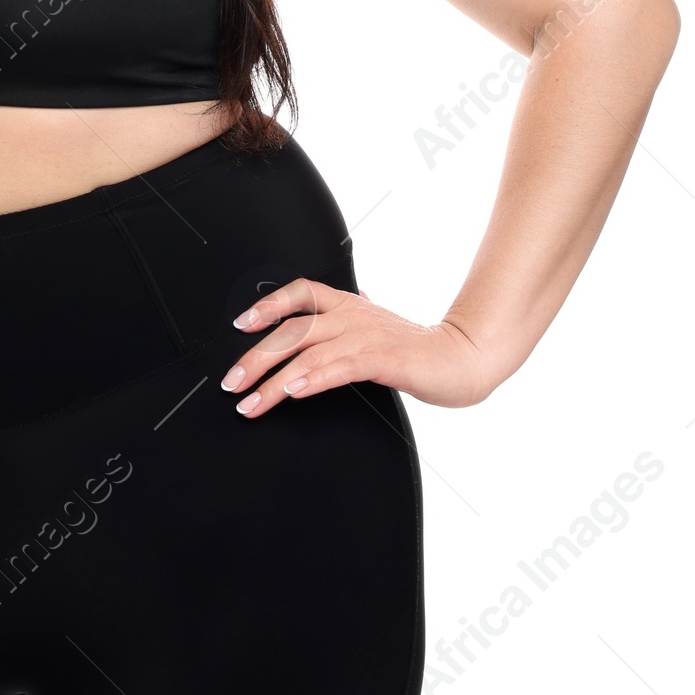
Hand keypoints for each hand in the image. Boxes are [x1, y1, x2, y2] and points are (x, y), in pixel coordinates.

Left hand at [220, 279, 490, 416]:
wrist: (463, 358)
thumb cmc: (417, 348)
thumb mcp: (376, 328)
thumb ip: (351, 321)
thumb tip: (334, 310)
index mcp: (349, 305)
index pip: (301, 293)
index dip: (268, 305)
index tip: (241, 324)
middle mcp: (353, 315)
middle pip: (292, 330)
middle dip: (255, 357)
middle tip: (232, 382)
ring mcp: (367, 336)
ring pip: (308, 354)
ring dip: (273, 380)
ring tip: (250, 402)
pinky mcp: (384, 360)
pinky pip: (339, 367)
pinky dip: (312, 379)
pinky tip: (292, 391)